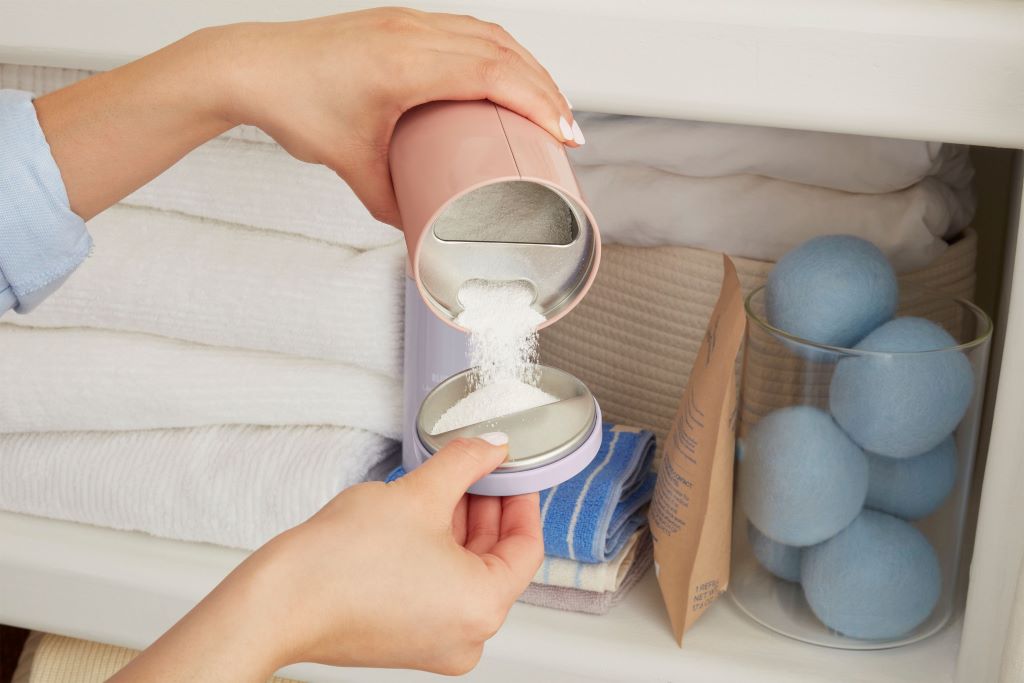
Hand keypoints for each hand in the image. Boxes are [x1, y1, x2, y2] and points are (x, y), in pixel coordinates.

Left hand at [35, 9, 578, 225]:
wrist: (248, 67)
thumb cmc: (292, 104)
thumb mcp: (352, 165)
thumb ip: (392, 202)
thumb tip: (422, 229)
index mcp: (405, 63)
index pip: (493, 73)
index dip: (539, 102)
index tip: (566, 134)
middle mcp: (411, 32)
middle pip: (504, 51)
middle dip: (545, 89)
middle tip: (568, 129)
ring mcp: (407, 20)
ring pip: (489, 34)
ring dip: (526, 67)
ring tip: (548, 104)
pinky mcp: (399, 21)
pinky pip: (466, 28)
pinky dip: (498, 51)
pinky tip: (507, 73)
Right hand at [111, 434, 543, 679]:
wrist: (277, 602)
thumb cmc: (339, 563)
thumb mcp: (418, 492)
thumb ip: (466, 463)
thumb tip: (492, 446)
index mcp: (483, 607)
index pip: (526, 546)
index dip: (520, 498)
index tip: (511, 470)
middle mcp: (468, 636)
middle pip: (496, 560)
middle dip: (485, 508)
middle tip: (474, 467)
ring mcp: (437, 643)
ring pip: (466, 572)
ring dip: (459, 527)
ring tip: (441, 484)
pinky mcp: (407, 639)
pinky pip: (440, 589)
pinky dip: (437, 553)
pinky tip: (419, 515)